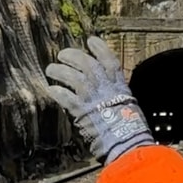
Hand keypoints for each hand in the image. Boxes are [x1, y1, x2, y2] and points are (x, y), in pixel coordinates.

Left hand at [44, 36, 154, 165]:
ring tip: (51, 69)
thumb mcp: (129, 108)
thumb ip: (117, 100)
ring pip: (72, 76)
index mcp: (119, 86)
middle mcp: (105, 87)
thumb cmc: (131, 130)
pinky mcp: (81, 110)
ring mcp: (92, 97)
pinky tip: (51, 89)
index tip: (91, 40)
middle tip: (62, 54)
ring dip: (60, 71)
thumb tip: (111, 101)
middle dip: (73, 56)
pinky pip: (65, 96)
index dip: (100, 48)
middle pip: (86, 63)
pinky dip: (57, 92)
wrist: (128, 142)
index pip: (109, 60)